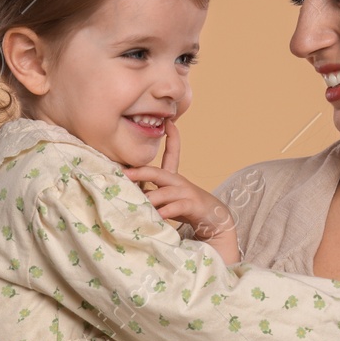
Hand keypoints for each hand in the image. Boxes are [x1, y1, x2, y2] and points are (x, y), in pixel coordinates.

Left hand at [122, 120, 239, 260]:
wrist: (215, 218)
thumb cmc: (186, 206)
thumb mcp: (167, 197)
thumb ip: (150, 191)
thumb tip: (125, 187)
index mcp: (172, 177)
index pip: (172, 153)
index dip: (171, 137)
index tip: (168, 121)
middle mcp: (179, 182)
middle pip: (158, 173)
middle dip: (141, 172)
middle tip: (124, 174)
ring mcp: (186, 193)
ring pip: (165, 192)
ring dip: (152, 198)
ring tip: (140, 203)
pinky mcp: (193, 206)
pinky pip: (178, 207)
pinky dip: (168, 211)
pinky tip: (159, 215)